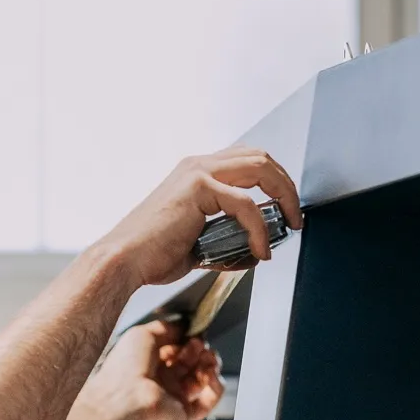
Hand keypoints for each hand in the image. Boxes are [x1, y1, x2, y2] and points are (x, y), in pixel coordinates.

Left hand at [87, 319, 224, 419]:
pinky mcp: (184, 414)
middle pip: (192, 364)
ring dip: (211, 366)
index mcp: (149, 364)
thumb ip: (167, 328)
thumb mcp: (143, 333)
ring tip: (208, 358)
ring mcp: (174, 399)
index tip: (193, 335)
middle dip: (201, 352)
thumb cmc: (126, 366)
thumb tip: (185, 326)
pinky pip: (208, 401)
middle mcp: (162, 382)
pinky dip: (216, 387)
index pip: (177, 351)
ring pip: (203, 381)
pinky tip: (211, 375)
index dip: (188, 341)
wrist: (123, 397)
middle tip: (198, 346)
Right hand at [93, 146, 300, 288]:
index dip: (273, 180)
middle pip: (261, 157)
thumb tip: (253, 253)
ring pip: (261, 169)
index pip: (247, 160)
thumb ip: (225, 241)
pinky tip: (260, 251)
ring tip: (289, 226)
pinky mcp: (199, 188)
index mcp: (195, 172)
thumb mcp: (198, 244)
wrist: (124, 262)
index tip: (285, 209)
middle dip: (286, 185)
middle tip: (294, 216)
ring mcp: (198, 172)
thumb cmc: (152, 256)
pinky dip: (260, 230)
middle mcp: (197, 164)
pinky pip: (246, 205)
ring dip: (283, 197)